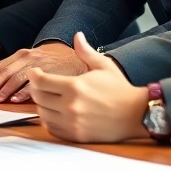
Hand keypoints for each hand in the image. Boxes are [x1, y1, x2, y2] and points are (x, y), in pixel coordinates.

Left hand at [0, 41, 86, 102]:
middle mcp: (29, 58)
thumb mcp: (39, 60)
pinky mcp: (54, 80)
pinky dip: (23, 93)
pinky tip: (15, 100)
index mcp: (23, 55)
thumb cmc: (61, 65)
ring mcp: (41, 68)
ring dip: (3, 91)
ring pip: (16, 78)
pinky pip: (36, 86)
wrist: (87, 64)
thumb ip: (21, 67)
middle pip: (2, 73)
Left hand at [29, 32, 149, 143]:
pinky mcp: (76, 136)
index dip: (34, 76)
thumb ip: (86, 52)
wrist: (136, 115)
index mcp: (75, 86)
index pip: (40, 81)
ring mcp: (72, 123)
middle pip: (38, 98)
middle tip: (41, 85)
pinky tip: (56, 113)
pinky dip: (50, 120)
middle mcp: (70, 106)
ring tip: (49, 99)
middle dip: (36, 89)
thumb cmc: (120, 89)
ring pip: (43, 114)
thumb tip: (77, 35)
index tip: (36, 73)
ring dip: (42, 105)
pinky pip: (52, 128)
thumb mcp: (104, 66)